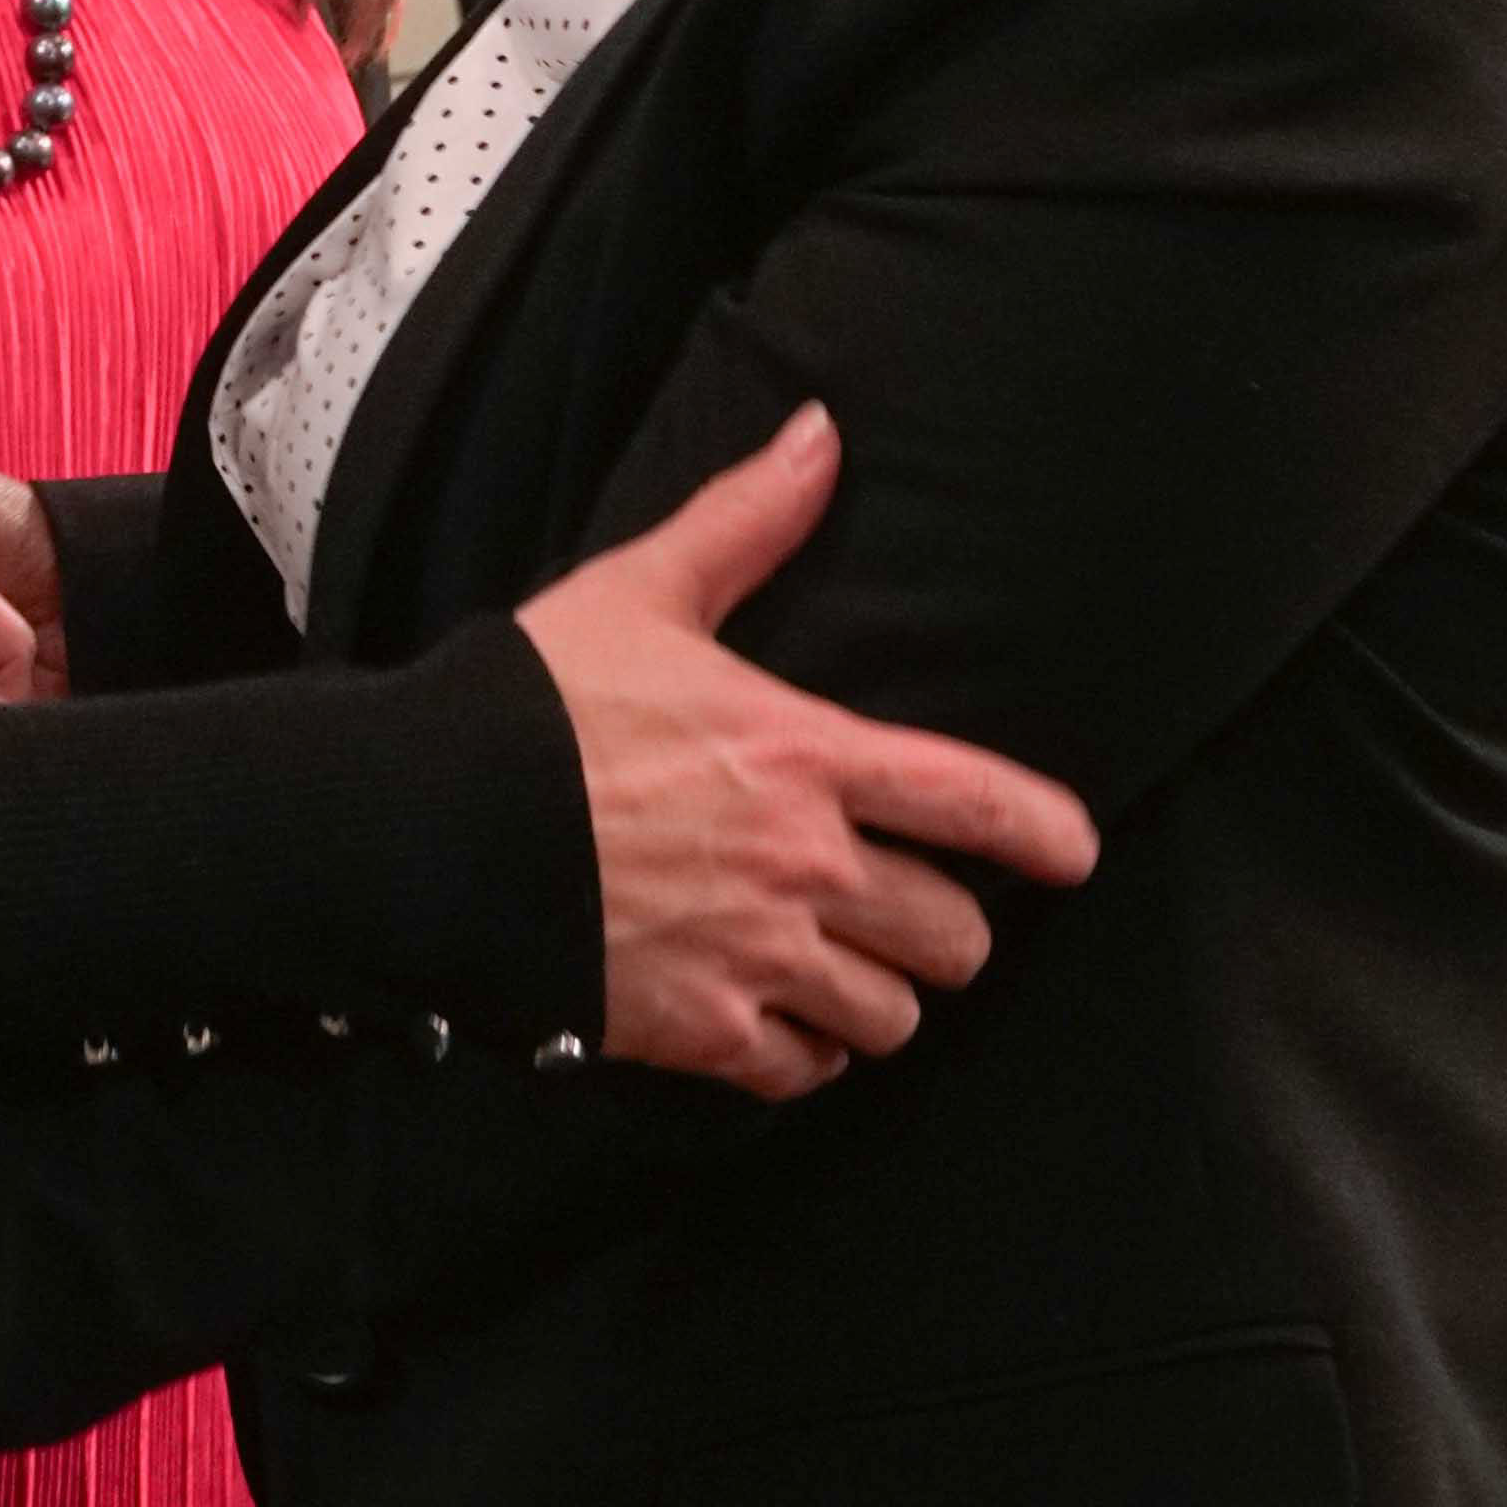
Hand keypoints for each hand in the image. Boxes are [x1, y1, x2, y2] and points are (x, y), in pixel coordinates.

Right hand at [503, 403, 1099, 1098]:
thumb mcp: (642, 594)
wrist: (430, 823)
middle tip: (913, 911)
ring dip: (878, 996)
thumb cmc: (539, 703)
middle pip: (954, 935)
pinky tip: (780, 1023)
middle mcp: (803, 867)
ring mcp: (755, 958)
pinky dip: (806, 1056)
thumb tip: (822, 434)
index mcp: (806, 757)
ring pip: (891, 1016)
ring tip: (846, 969)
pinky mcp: (698, 1031)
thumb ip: (746, 522)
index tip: (1075, 852)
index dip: (1045, 832)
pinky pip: (804, 1071)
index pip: (973, 802)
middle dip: (947, 927)